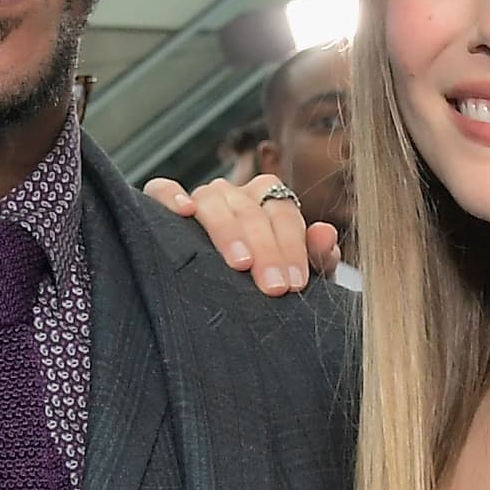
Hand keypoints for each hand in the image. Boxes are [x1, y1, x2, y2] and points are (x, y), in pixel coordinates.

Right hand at [142, 173, 341, 293]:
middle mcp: (237, 194)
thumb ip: (316, 258)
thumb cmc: (263, 285)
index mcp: (270, 202)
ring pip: (213, 201)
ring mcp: (202, 198)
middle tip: (273, 288)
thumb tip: (326, 234)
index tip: (294, 284)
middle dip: (266, 251)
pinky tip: (183, 212)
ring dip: (228, 231)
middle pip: (251, 211)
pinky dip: (171, 196)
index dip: (291, 248)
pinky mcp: (165, 204)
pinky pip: (163, 189)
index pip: (283, 214)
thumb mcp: (294, 278)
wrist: (225, 300)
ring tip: (239, 263)